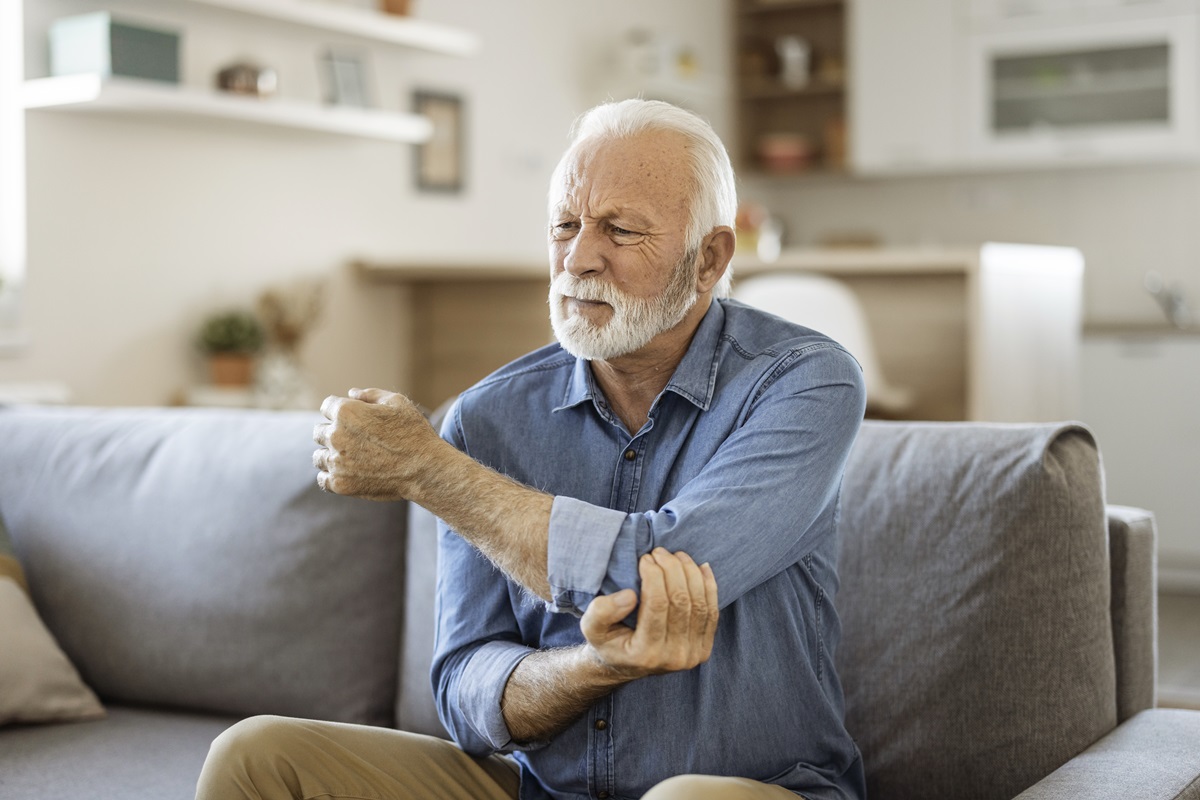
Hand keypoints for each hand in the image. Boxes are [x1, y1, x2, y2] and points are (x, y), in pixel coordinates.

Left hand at [312, 387, 440, 499]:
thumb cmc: (414, 433)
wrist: (425, 470)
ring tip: (353, 459)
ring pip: (319, 456)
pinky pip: (323, 479)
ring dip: (331, 455)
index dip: (340, 410)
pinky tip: (348, 473)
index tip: (353, 419)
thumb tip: (351, 393)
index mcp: (346, 412)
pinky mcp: (340, 484)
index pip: (327, 406)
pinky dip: (332, 476)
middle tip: (357, 441)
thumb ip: (371, 395)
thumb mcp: (398, 403)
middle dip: (334, 433)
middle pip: (319, 431)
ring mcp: (336, 462)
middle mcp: (336, 435)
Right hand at [579, 548, 718, 680]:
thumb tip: (630, 595)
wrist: (625, 665)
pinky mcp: (704, 649)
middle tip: (659, 552)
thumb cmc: (607, 641)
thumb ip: (601, 611)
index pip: (656, 604)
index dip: (653, 575)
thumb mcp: (591, 628)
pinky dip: (709, 586)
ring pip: (700, 604)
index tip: (645, 558)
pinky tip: (700, 567)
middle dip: (672, 569)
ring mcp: (693, 655)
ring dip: (690, 573)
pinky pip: (712, 613)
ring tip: (676, 555)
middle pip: (681, 601)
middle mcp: (674, 657)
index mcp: (645, 653)